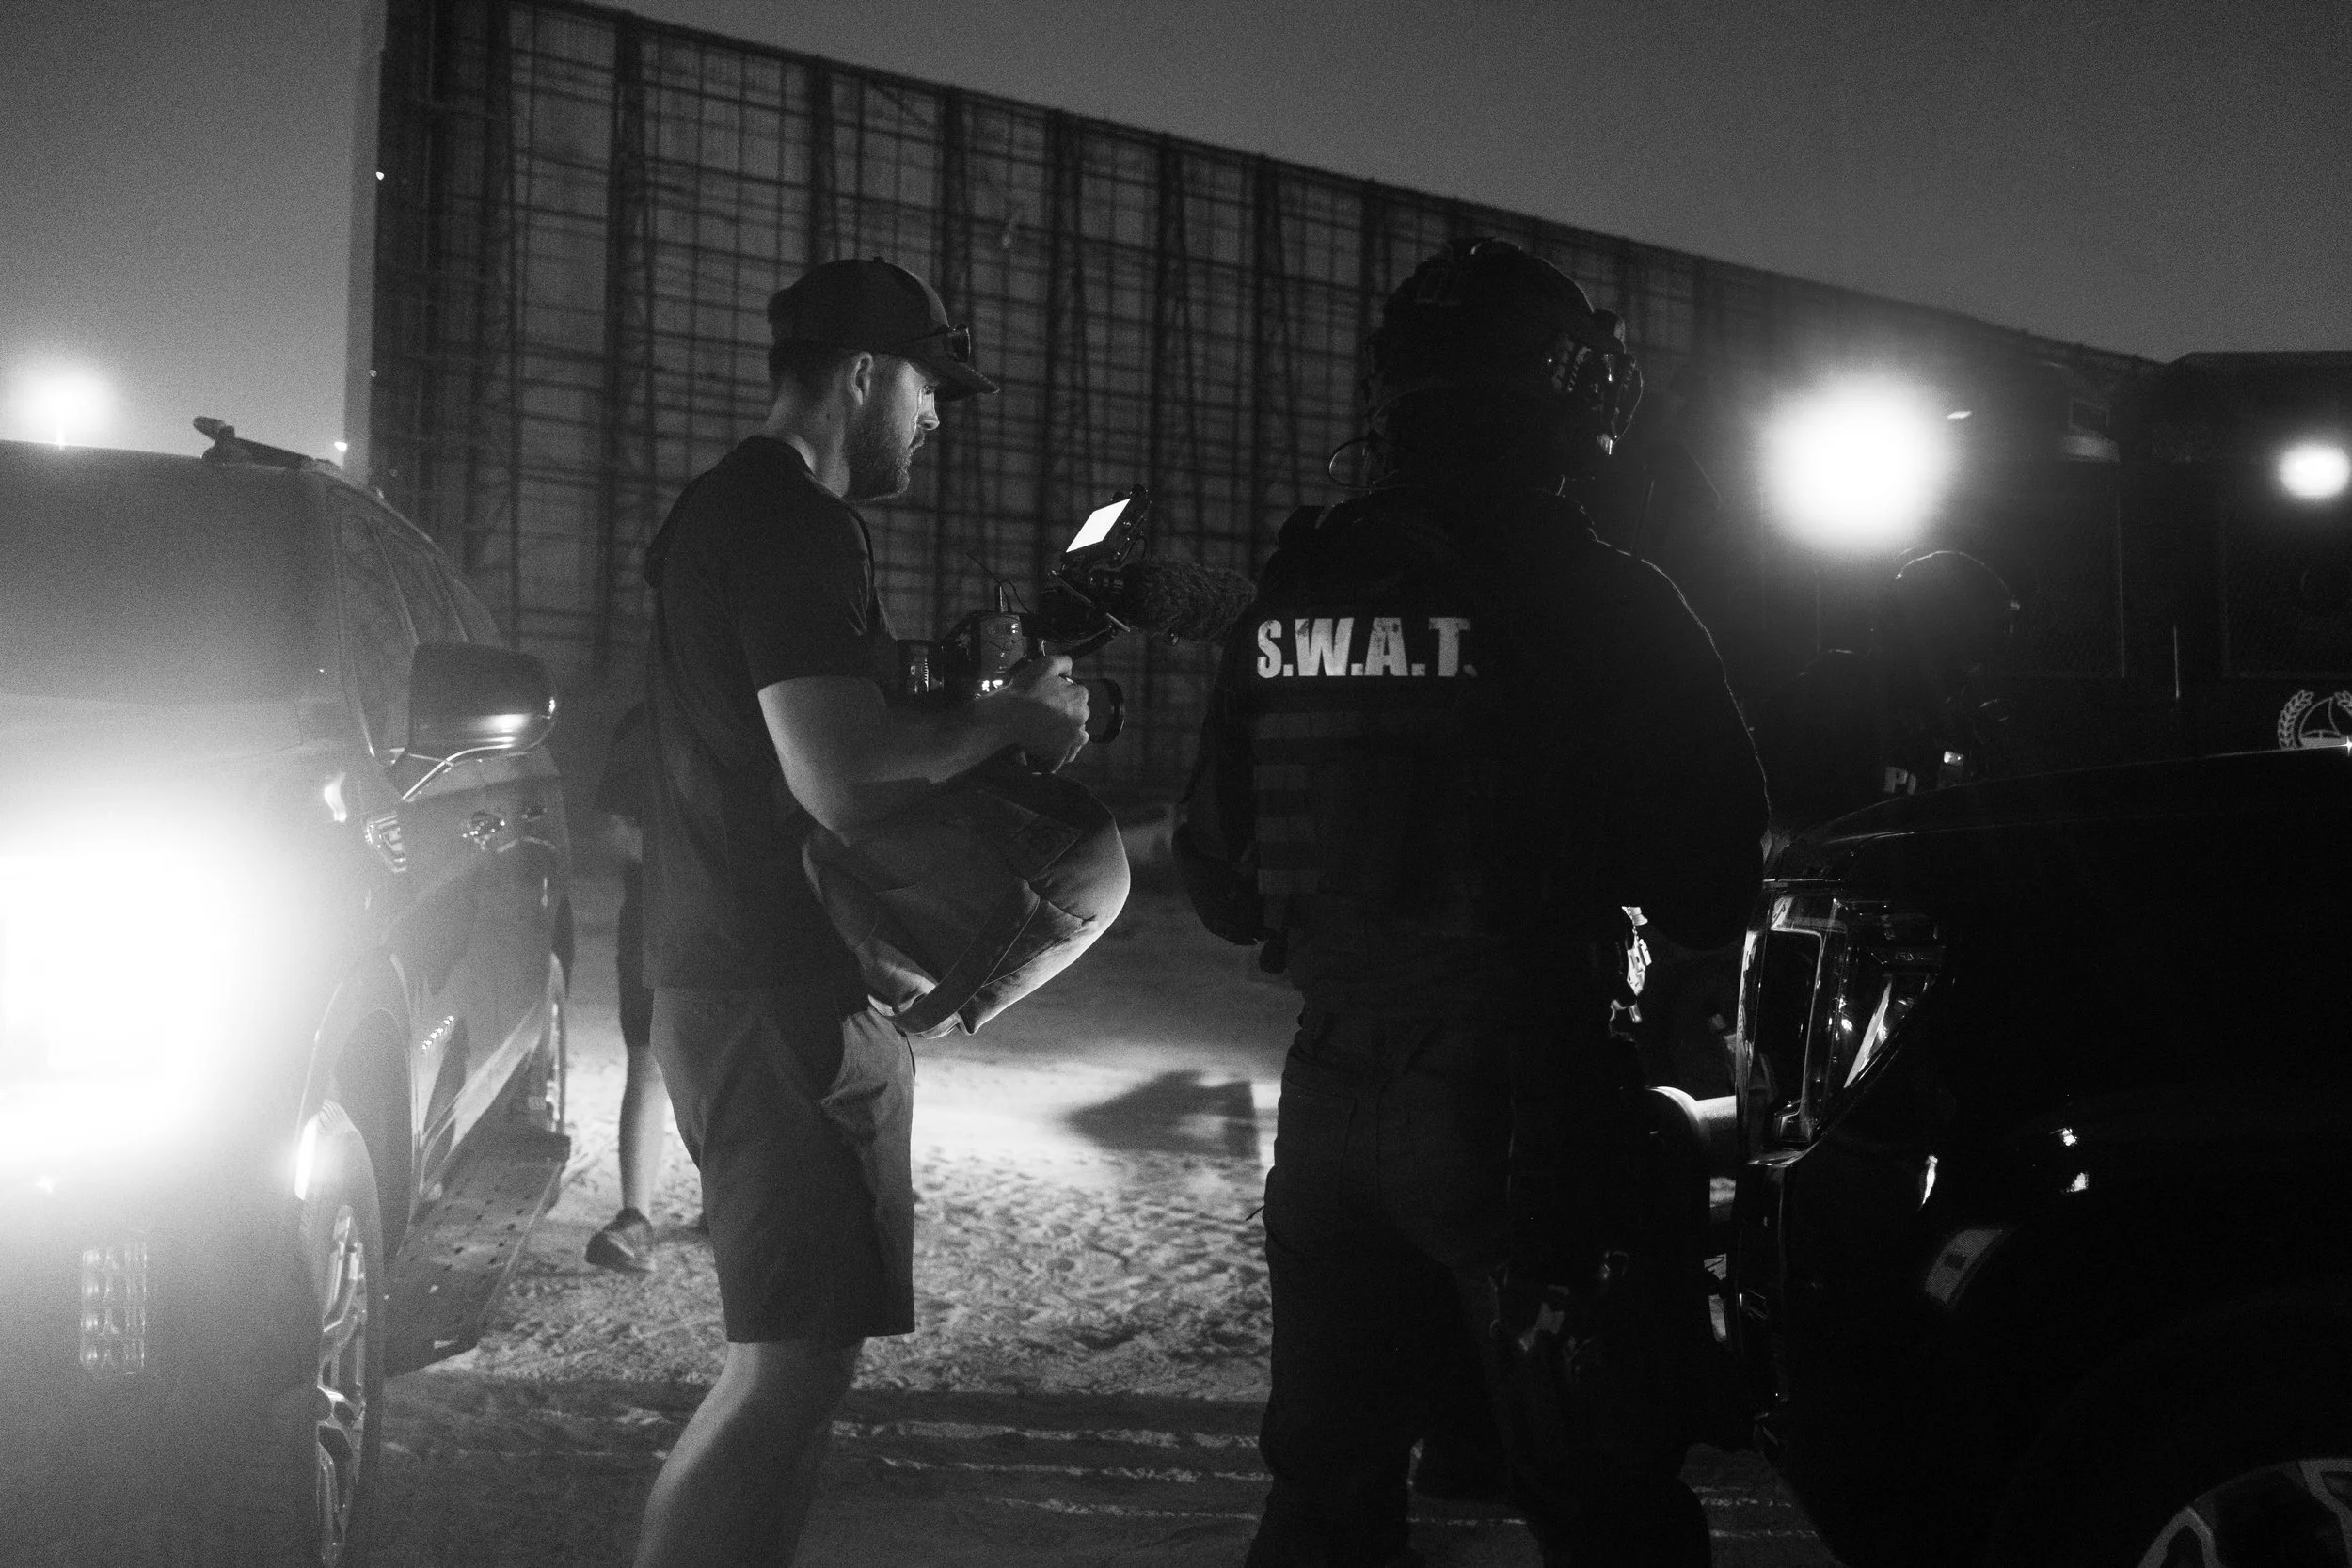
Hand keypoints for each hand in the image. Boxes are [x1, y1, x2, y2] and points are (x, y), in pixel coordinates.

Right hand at [992, 653, 1090, 770]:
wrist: (1006, 716)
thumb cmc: (1025, 690)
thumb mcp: (1045, 665)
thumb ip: (1064, 662)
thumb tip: (1070, 670)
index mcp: (1080, 696)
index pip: (1078, 693)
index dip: (1064, 693)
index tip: (1050, 696)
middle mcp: (1081, 717)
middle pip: (1078, 713)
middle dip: (1067, 712)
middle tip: (1047, 712)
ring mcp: (1072, 737)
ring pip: (1077, 734)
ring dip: (1068, 731)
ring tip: (1050, 729)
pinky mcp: (1062, 753)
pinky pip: (1069, 753)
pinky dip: (1064, 750)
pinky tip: (1052, 744)